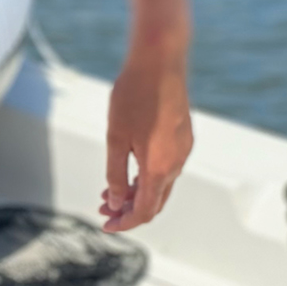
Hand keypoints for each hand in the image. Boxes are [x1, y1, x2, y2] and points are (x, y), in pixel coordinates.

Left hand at [100, 41, 192, 232]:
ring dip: (138, 191)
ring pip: (161, 183)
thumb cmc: (135, 95)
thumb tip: (116, 201)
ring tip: (111, 189)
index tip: (106, 224)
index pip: (145, 210)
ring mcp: (183, 149)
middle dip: (129, 209)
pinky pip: (167, 166)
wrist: (160, 61)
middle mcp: (177, 163)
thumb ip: (116, 173)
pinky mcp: (183, 136)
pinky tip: (130, 167)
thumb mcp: (116, 136)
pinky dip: (148, 174)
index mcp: (160, 168)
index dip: (125, 222)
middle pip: (155, 201)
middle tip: (104, 208)